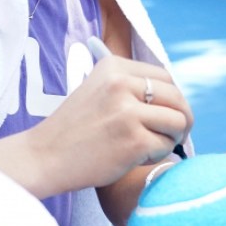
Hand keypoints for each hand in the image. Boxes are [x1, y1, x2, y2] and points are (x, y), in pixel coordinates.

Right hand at [32, 57, 192, 192]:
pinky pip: (166, 146)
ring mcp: (128, 112)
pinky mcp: (134, 140)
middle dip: (181, 119)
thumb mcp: (98, 91)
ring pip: (178, 122)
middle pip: (177, 98)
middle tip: (172, 135)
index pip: (165, 78)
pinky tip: (136, 158)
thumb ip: (131, 87)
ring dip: (171, 138)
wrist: (44, 157)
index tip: (164, 115)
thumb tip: (176, 97)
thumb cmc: (74, 130)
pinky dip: (157, 155)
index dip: (171, 99)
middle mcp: (121, 84)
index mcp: (114, 67)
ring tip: (151, 147)